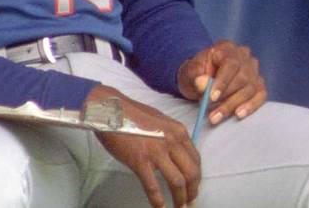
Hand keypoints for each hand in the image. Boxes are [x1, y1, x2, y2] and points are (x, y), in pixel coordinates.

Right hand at [87, 85, 199, 207]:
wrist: (111, 109)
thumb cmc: (133, 115)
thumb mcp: (161, 122)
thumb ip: (171, 137)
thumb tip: (176, 155)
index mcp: (179, 132)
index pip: (196, 159)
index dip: (197, 178)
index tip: (194, 187)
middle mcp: (173, 141)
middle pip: (192, 173)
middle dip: (193, 191)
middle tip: (190, 202)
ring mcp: (157, 151)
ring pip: (177, 182)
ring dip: (180, 199)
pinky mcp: (140, 160)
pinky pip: (153, 186)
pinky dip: (158, 201)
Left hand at [176, 40, 267, 126]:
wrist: (201, 78)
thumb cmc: (196, 73)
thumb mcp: (189, 73)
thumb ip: (196, 76)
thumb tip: (203, 83)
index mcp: (227, 48)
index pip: (230, 64)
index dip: (222, 82)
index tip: (212, 97)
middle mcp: (244, 56)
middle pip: (242, 78)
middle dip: (226, 98)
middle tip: (211, 113)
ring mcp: (253, 70)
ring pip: (250, 89)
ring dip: (233, 105)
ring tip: (216, 117)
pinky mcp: (259, 84)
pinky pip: (260, 96)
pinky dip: (251, 106)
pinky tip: (239, 115)